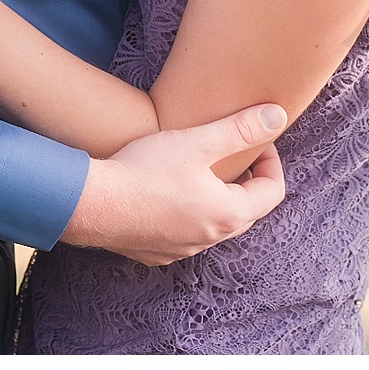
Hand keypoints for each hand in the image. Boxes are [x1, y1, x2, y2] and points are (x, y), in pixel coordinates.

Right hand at [65, 105, 289, 265]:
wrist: (90, 203)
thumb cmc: (145, 171)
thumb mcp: (199, 142)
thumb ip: (241, 129)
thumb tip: (278, 116)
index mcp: (227, 215)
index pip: (272, 193)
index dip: (271, 163)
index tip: (258, 141)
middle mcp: (208, 239)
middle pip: (247, 211)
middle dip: (249, 180)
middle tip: (237, 153)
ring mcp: (181, 250)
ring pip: (216, 224)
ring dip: (220, 197)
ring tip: (206, 169)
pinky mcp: (156, 252)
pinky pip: (187, 233)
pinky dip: (192, 213)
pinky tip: (174, 191)